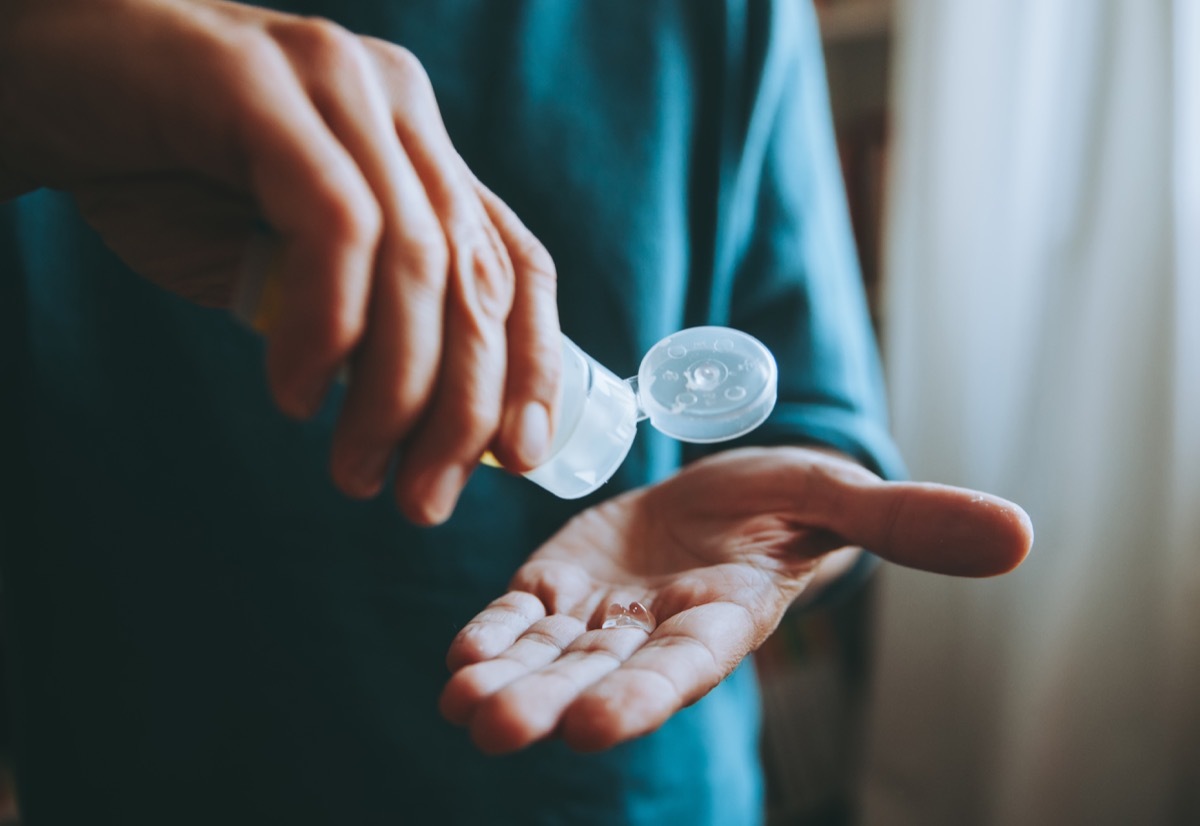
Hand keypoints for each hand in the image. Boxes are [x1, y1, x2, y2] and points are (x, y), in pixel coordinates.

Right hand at [0, 0, 559, 522]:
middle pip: (476, 276)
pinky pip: (334, 227)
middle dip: (463, 411)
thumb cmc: (160, 180)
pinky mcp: (263, 85)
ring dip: (394, 393)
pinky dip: (326, 330)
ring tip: (354, 471)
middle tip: (422, 503)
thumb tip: (434, 426)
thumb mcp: (285, 264)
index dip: (532, 366)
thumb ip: (362, 318)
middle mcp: (397, 108)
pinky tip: (294, 394)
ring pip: (417, 262)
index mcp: (420, 149)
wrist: (39, 83)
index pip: (514, 263)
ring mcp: (337, 86)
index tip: (521, 462)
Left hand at [440, 446, 1032, 752]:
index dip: (642, 690)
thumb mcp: (841, 497)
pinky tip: (457, 660)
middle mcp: (655, 629)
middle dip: (551, 702)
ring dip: (505, 681)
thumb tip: (1019, 535)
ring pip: (548, 657)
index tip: (593, 725)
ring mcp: (602, 612)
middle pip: (600, 674)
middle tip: (496, 729)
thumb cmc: (788, 500)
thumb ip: (909, 521)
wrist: (720, 494)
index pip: (685, 662)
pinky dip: (490, 639)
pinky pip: (521, 619)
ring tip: (461, 707)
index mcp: (723, 615)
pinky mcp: (560, 585)